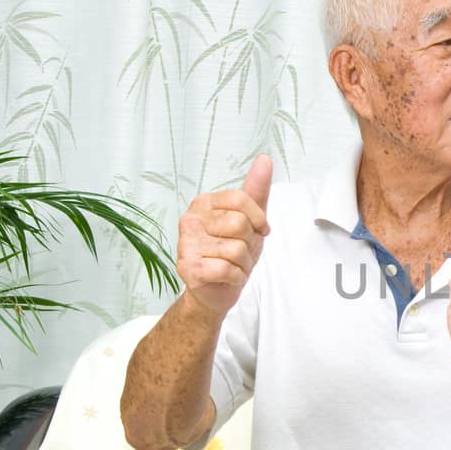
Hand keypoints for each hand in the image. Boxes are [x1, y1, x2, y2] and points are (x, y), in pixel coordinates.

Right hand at [176, 155, 272, 318]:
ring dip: (243, 263)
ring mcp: (186, 244)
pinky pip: (226, 269)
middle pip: (239, 224)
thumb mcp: (250, 219)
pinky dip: (235, 277)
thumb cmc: (232, 251)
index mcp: (204, 203)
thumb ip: (256, 190)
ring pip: (235, 249)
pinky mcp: (187, 268)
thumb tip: (264, 159)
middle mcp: (190, 219)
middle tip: (240, 252)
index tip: (260, 230)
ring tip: (233, 265)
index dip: (258, 218)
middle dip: (249, 244)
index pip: (239, 199)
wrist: (216, 290)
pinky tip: (226, 276)